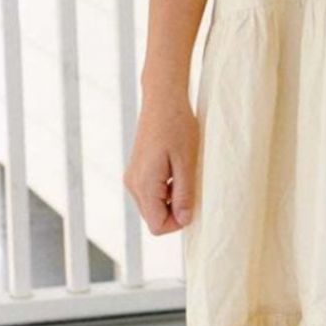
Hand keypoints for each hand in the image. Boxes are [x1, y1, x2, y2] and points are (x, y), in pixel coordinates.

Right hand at [123, 91, 199, 234]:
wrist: (163, 100)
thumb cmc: (178, 126)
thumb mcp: (187, 162)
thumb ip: (184, 193)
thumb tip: (184, 220)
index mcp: (145, 184)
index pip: (157, 226)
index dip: (178, 222)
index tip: (192, 202)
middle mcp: (133, 184)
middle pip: (153, 219)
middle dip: (174, 211)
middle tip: (189, 186)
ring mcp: (133, 177)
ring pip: (152, 207)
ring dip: (170, 200)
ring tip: (182, 175)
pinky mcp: (136, 171)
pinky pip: (151, 194)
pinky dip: (165, 191)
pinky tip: (175, 171)